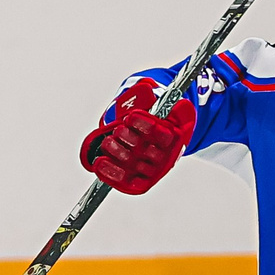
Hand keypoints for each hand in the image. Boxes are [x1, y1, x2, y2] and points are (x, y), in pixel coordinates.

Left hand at [80, 78, 197, 194]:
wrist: (148, 136)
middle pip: (147, 151)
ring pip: (134, 165)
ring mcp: (150, 171)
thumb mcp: (159, 106)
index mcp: (175, 139)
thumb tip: (155, 93)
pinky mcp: (137, 181)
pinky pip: (125, 181)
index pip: (163, 134)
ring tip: (109, 142)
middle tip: (118, 130)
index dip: (145, 125)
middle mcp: (165, 158)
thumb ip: (158, 100)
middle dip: (129, 139)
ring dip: (118, 153)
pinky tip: (99, 164)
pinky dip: (110, 173)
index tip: (131, 117)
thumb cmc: (153, 121)